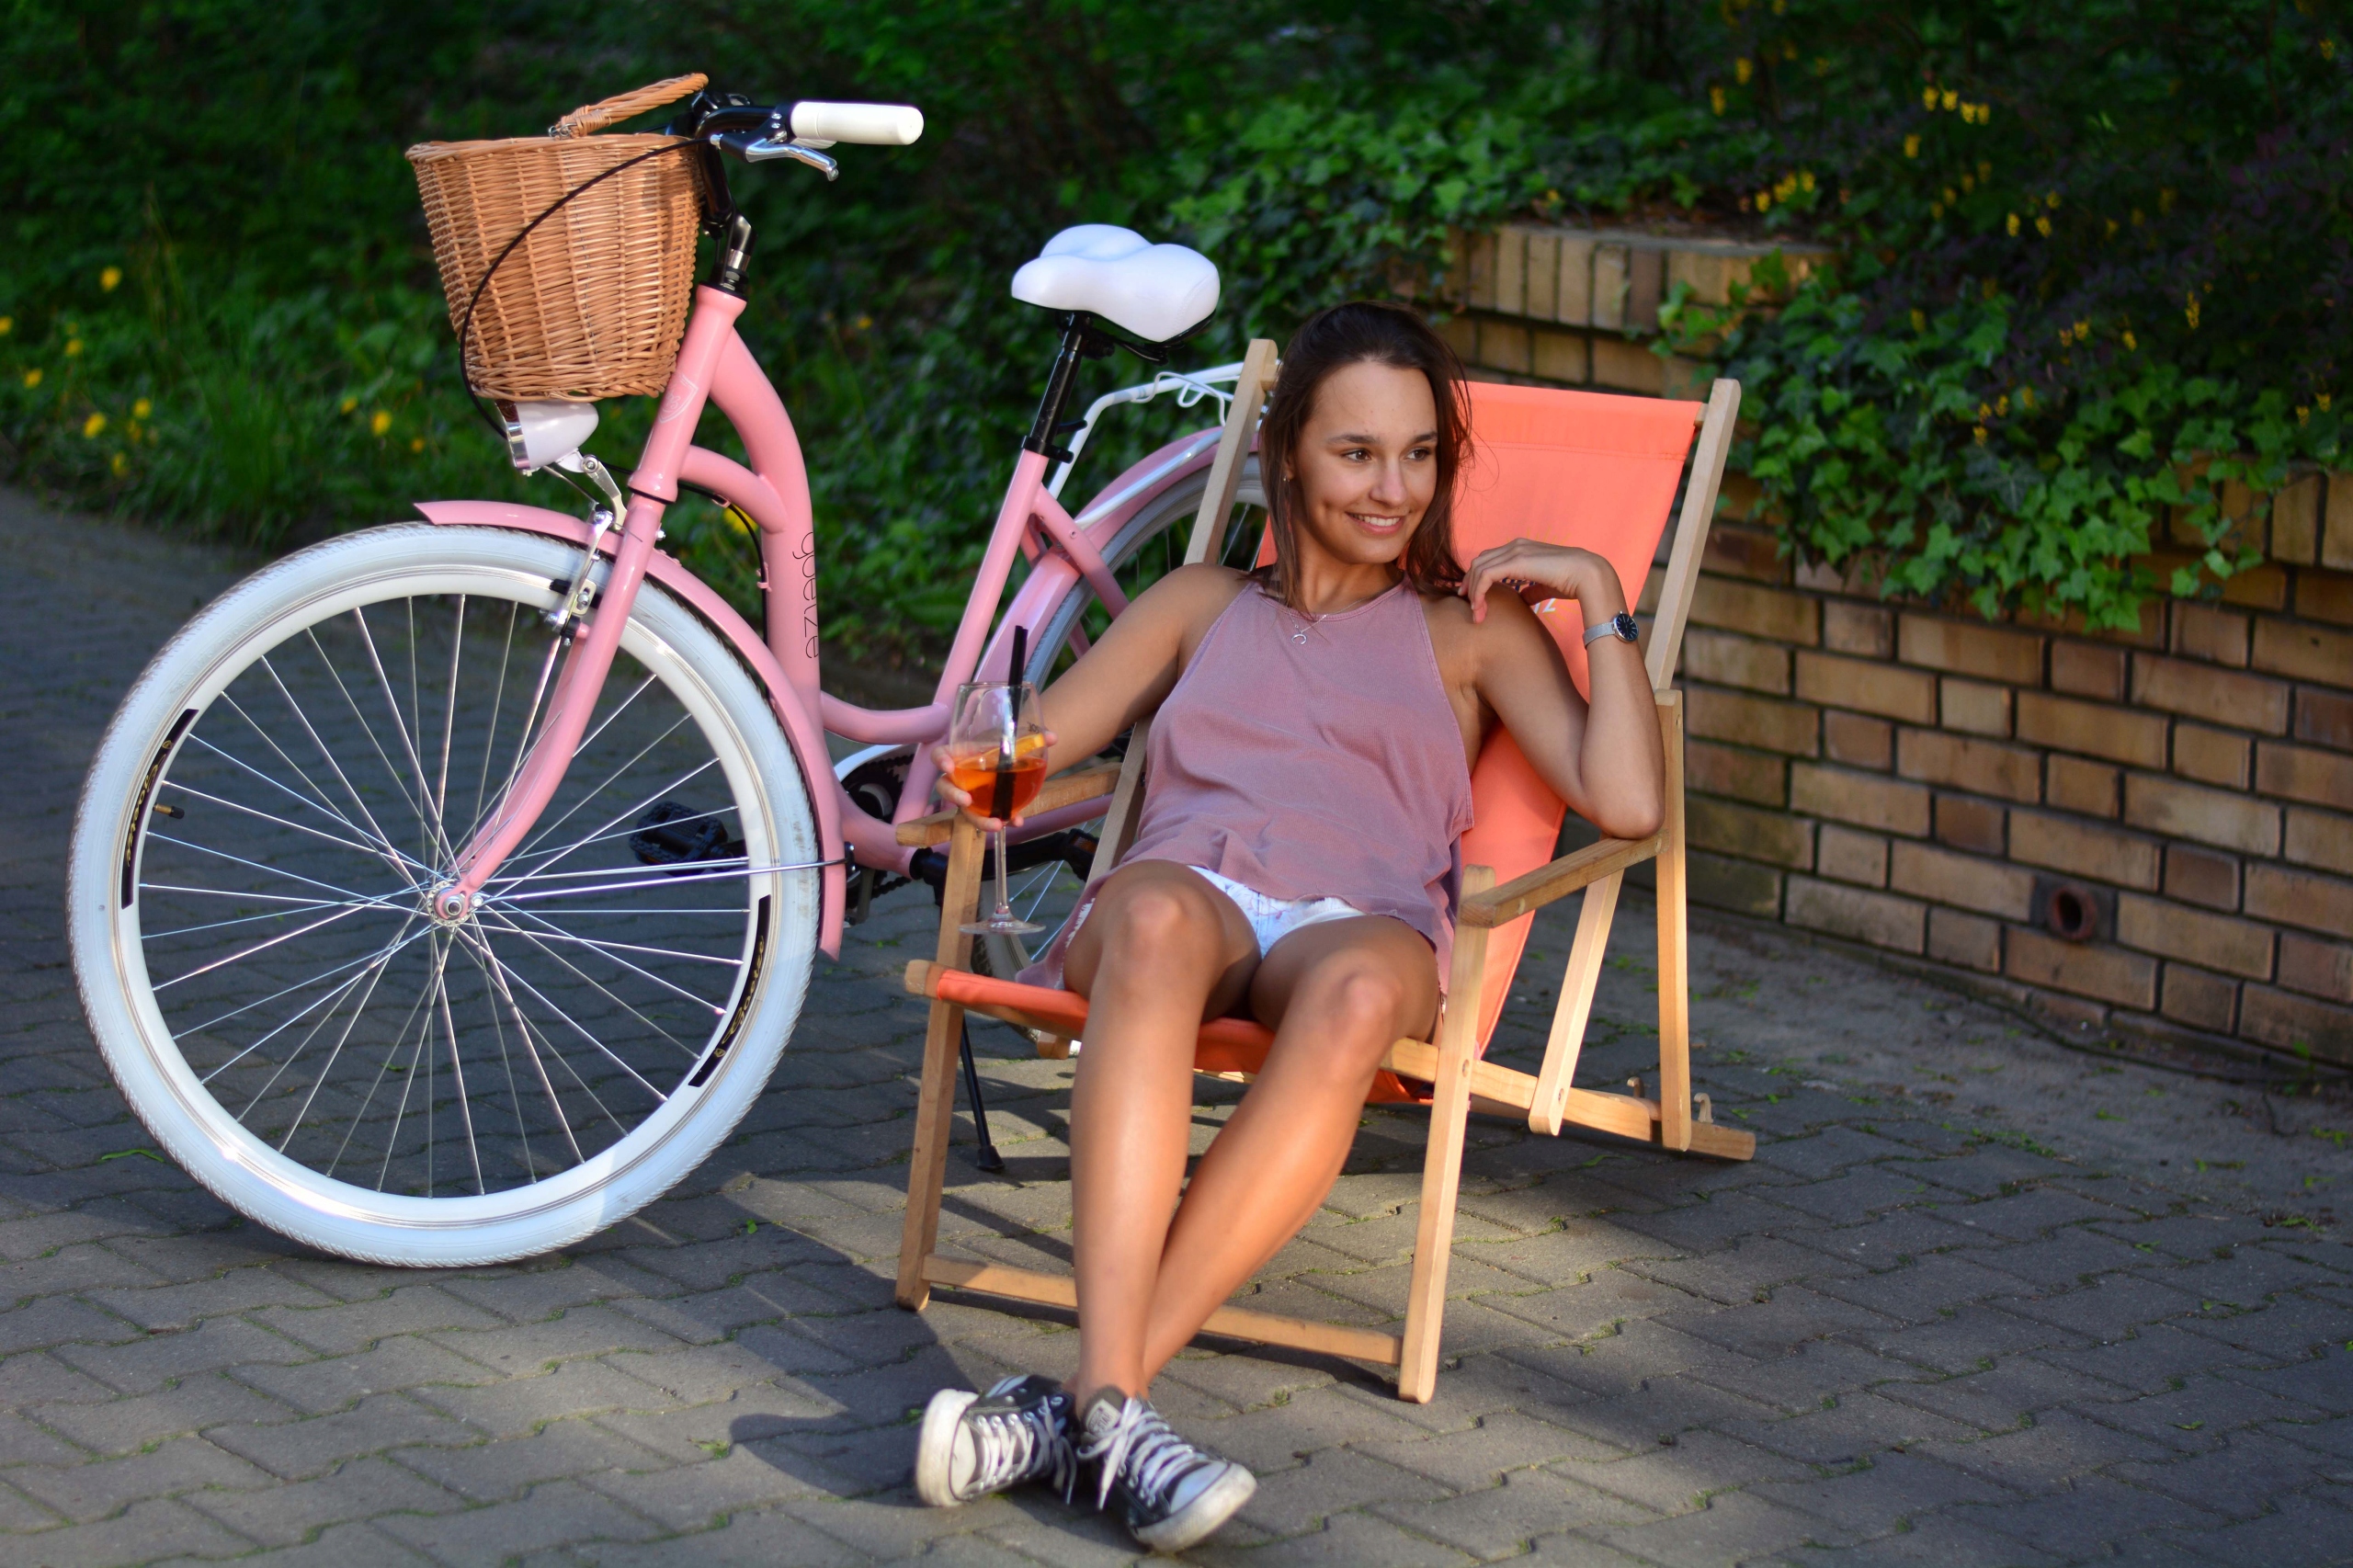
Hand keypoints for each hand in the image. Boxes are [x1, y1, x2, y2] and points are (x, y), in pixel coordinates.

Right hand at [930, 732, 1057, 830]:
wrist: (1013, 765)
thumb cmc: (1003, 752)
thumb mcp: (1014, 744)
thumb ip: (1032, 740)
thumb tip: (1054, 737)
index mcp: (964, 755)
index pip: (942, 755)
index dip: (941, 760)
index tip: (948, 767)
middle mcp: (962, 777)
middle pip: (945, 787)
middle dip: (953, 795)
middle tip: (966, 800)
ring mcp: (970, 796)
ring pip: (963, 811)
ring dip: (978, 819)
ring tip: (996, 824)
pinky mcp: (982, 809)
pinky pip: (987, 818)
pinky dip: (1003, 820)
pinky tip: (1017, 821)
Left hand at [1459, 540, 1626, 625]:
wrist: (1588, 575)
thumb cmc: (1572, 581)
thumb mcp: (1545, 585)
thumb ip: (1531, 589)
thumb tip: (1522, 599)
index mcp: (1522, 549)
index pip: (1490, 559)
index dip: (1477, 578)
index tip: (1473, 598)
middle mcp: (1515, 546)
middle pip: (1479, 562)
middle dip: (1469, 584)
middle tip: (1469, 606)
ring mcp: (1515, 551)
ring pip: (1479, 568)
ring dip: (1473, 591)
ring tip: (1476, 613)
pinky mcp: (1516, 561)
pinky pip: (1486, 575)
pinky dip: (1479, 592)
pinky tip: (1480, 607)